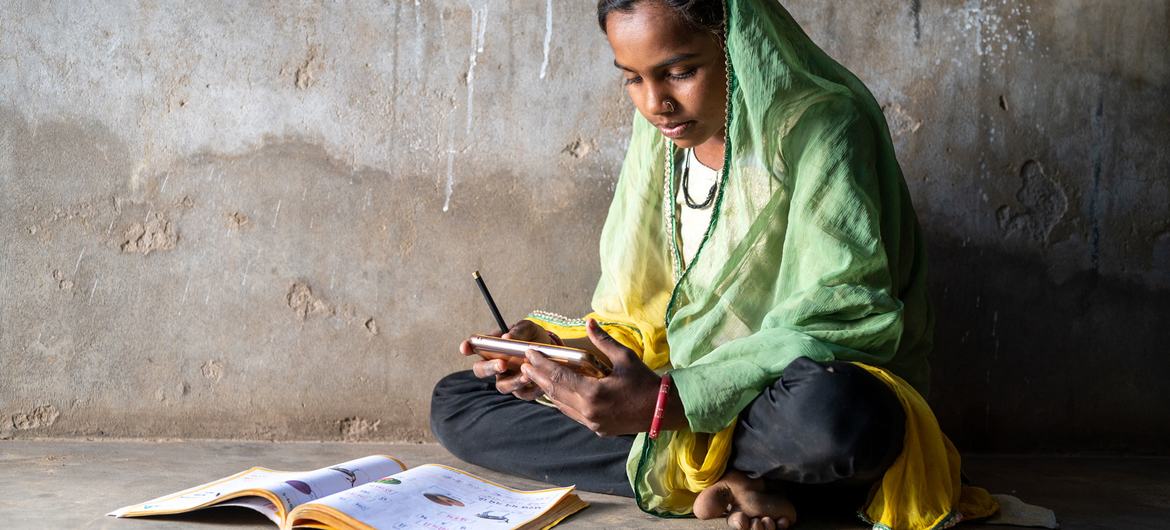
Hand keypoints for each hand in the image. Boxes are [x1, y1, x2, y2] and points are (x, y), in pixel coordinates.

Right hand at [461, 319, 556, 400]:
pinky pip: (522, 394)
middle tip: (502, 364)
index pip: (473, 347)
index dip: (467, 348)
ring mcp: (508, 378)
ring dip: (513, 381)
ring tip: (526, 374)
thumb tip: (507, 337)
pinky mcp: (522, 390)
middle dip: (489, 368)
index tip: (465, 348)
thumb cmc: (532, 337)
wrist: (551, 350)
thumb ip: (518, 331)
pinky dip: (529, 389)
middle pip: (481, 370)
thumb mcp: (528, 328)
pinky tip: (537, 380)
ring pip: (502, 386)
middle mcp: (495, 365)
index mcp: (491, 348)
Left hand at [521, 318, 679, 435]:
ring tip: (535, 376)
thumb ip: (603, 341)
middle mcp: (588, 411)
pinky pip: (572, 413)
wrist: (662, 410)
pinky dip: (561, 401)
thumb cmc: (644, 381)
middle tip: (525, 363)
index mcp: (594, 393)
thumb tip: (589, 322)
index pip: (559, 377)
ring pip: (561, 405)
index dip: (542, 365)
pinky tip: (555, 391)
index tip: (530, 355)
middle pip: (555, 392)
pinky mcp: (596, 428)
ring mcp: (592, 422)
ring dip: (548, 389)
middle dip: (538, 376)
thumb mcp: (624, 357)